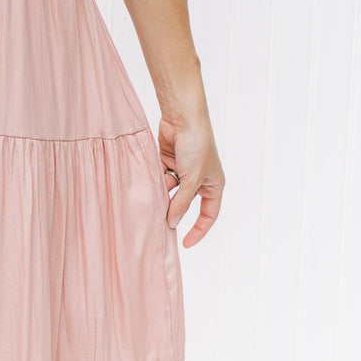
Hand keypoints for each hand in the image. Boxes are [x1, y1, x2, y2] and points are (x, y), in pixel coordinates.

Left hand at [157, 111, 223, 246]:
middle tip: (160, 225)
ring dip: (161, 196)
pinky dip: (154, 183)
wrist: (182, 117)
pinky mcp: (167, 162)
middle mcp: (199, 179)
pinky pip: (160, 179)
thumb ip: (181, 202)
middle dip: (173, 212)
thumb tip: (172, 222)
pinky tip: (147, 186)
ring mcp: (182, 171)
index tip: (185, 243)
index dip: (198, 230)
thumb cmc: (196, 145)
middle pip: (185, 203)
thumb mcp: (191, 179)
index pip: (209, 214)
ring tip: (151, 202)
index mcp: (213, 184)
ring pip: (170, 192)